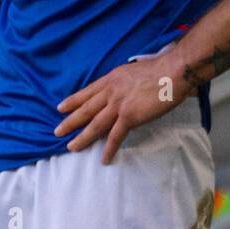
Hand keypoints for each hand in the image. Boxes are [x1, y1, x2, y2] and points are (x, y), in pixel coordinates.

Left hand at [54, 48, 192, 163]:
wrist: (172, 72)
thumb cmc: (160, 69)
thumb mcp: (133, 71)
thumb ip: (124, 81)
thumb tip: (123, 88)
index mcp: (112, 79)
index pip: (87, 92)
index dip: (73, 101)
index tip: (60, 107)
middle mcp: (111, 91)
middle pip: (86, 109)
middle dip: (70, 121)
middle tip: (57, 131)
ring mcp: (118, 104)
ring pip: (95, 124)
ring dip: (82, 137)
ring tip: (71, 147)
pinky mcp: (129, 117)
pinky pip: (115, 136)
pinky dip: (109, 149)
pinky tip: (104, 159)